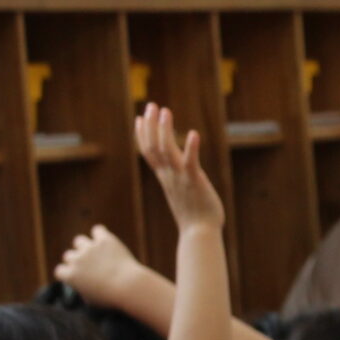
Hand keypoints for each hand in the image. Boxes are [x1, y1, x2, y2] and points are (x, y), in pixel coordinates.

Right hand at [56, 224, 145, 305]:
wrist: (128, 286)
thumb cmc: (111, 298)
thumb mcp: (91, 301)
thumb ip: (82, 291)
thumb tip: (82, 286)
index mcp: (70, 276)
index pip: (60, 271)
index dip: (67, 273)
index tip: (76, 277)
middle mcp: (77, 259)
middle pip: (69, 256)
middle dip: (77, 261)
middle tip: (89, 267)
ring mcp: (90, 248)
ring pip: (79, 241)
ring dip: (85, 246)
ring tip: (96, 252)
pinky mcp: (104, 240)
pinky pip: (98, 230)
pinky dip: (101, 235)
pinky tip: (107, 242)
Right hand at [135, 104, 223, 232]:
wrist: (199, 234)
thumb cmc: (194, 217)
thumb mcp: (181, 194)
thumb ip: (178, 181)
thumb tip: (182, 175)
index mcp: (165, 178)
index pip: (149, 153)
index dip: (143, 135)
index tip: (139, 119)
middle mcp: (169, 176)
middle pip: (153, 147)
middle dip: (151, 126)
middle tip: (151, 106)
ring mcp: (180, 178)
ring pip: (167, 150)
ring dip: (165, 130)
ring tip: (165, 111)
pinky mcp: (195, 181)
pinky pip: (191, 162)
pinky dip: (191, 147)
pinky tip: (193, 133)